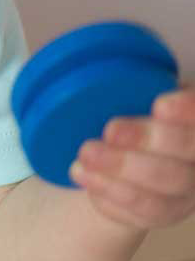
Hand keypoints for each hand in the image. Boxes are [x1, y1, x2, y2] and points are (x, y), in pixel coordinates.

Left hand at [69, 82, 194, 229]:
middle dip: (148, 142)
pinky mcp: (164, 213)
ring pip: (165, 189)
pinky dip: (110, 194)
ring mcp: (185, 190)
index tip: (159, 105)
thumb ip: (124, 80)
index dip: (188, 111)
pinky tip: (83, 175)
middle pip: (188, 153)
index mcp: (193, 120)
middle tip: (109, 130)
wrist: (123, 157)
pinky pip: (143, 211)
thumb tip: (77, 47)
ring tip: (84, 155)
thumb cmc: (131, 114)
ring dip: (121, 171)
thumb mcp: (133, 91)